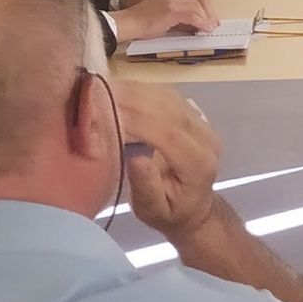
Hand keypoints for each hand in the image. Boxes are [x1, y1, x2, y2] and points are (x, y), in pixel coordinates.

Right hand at [110, 0, 218, 42]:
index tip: (212, 18)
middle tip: (214, 24)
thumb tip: (197, 25)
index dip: (207, 7)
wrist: (129, 22)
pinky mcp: (171, 9)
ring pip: (198, 7)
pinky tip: (204, 29)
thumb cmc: (144, 22)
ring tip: (210, 28)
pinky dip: (201, 23)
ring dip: (207, 19)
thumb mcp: (166, 16)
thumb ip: (181, 17)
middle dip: (210, 12)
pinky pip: (192, 15)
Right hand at [111, 81, 221, 240]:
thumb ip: (146, 187)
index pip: (168, 134)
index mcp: (199, 164)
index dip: (137, 121)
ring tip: (102, 89)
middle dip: (131, 100)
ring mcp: (201, 122)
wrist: (193, 207)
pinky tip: (117, 89)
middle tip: (96, 96)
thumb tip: (135, 157)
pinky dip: (139, 89)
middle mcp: (206, 138)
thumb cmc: (170, 213)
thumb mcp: (153, 211)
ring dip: (134, 90)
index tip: (105, 114)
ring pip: (166, 97)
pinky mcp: (191, 113)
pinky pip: (165, 94)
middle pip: (168, 109)